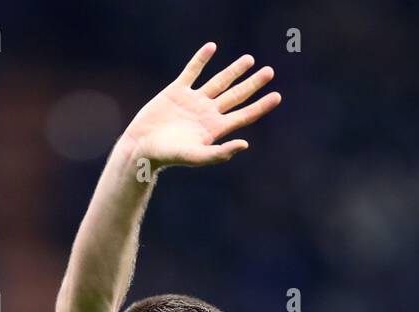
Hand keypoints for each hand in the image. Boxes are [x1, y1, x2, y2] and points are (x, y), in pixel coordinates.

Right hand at [122, 42, 280, 167]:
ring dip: (234, 70)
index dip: (261, 106)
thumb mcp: (195, 156)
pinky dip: (200, 59)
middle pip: (236, 95)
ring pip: (218, 82)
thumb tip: (245, 144)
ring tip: (249, 59)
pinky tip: (211, 47)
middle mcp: (207, 113)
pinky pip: (192, 71)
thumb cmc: (167, 156)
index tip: (277, 96)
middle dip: (253, 83)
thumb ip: (220, 153)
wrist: (141, 147)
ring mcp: (193, 100)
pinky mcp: (176, 91)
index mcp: (215, 128)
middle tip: (270, 71)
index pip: (244, 115)